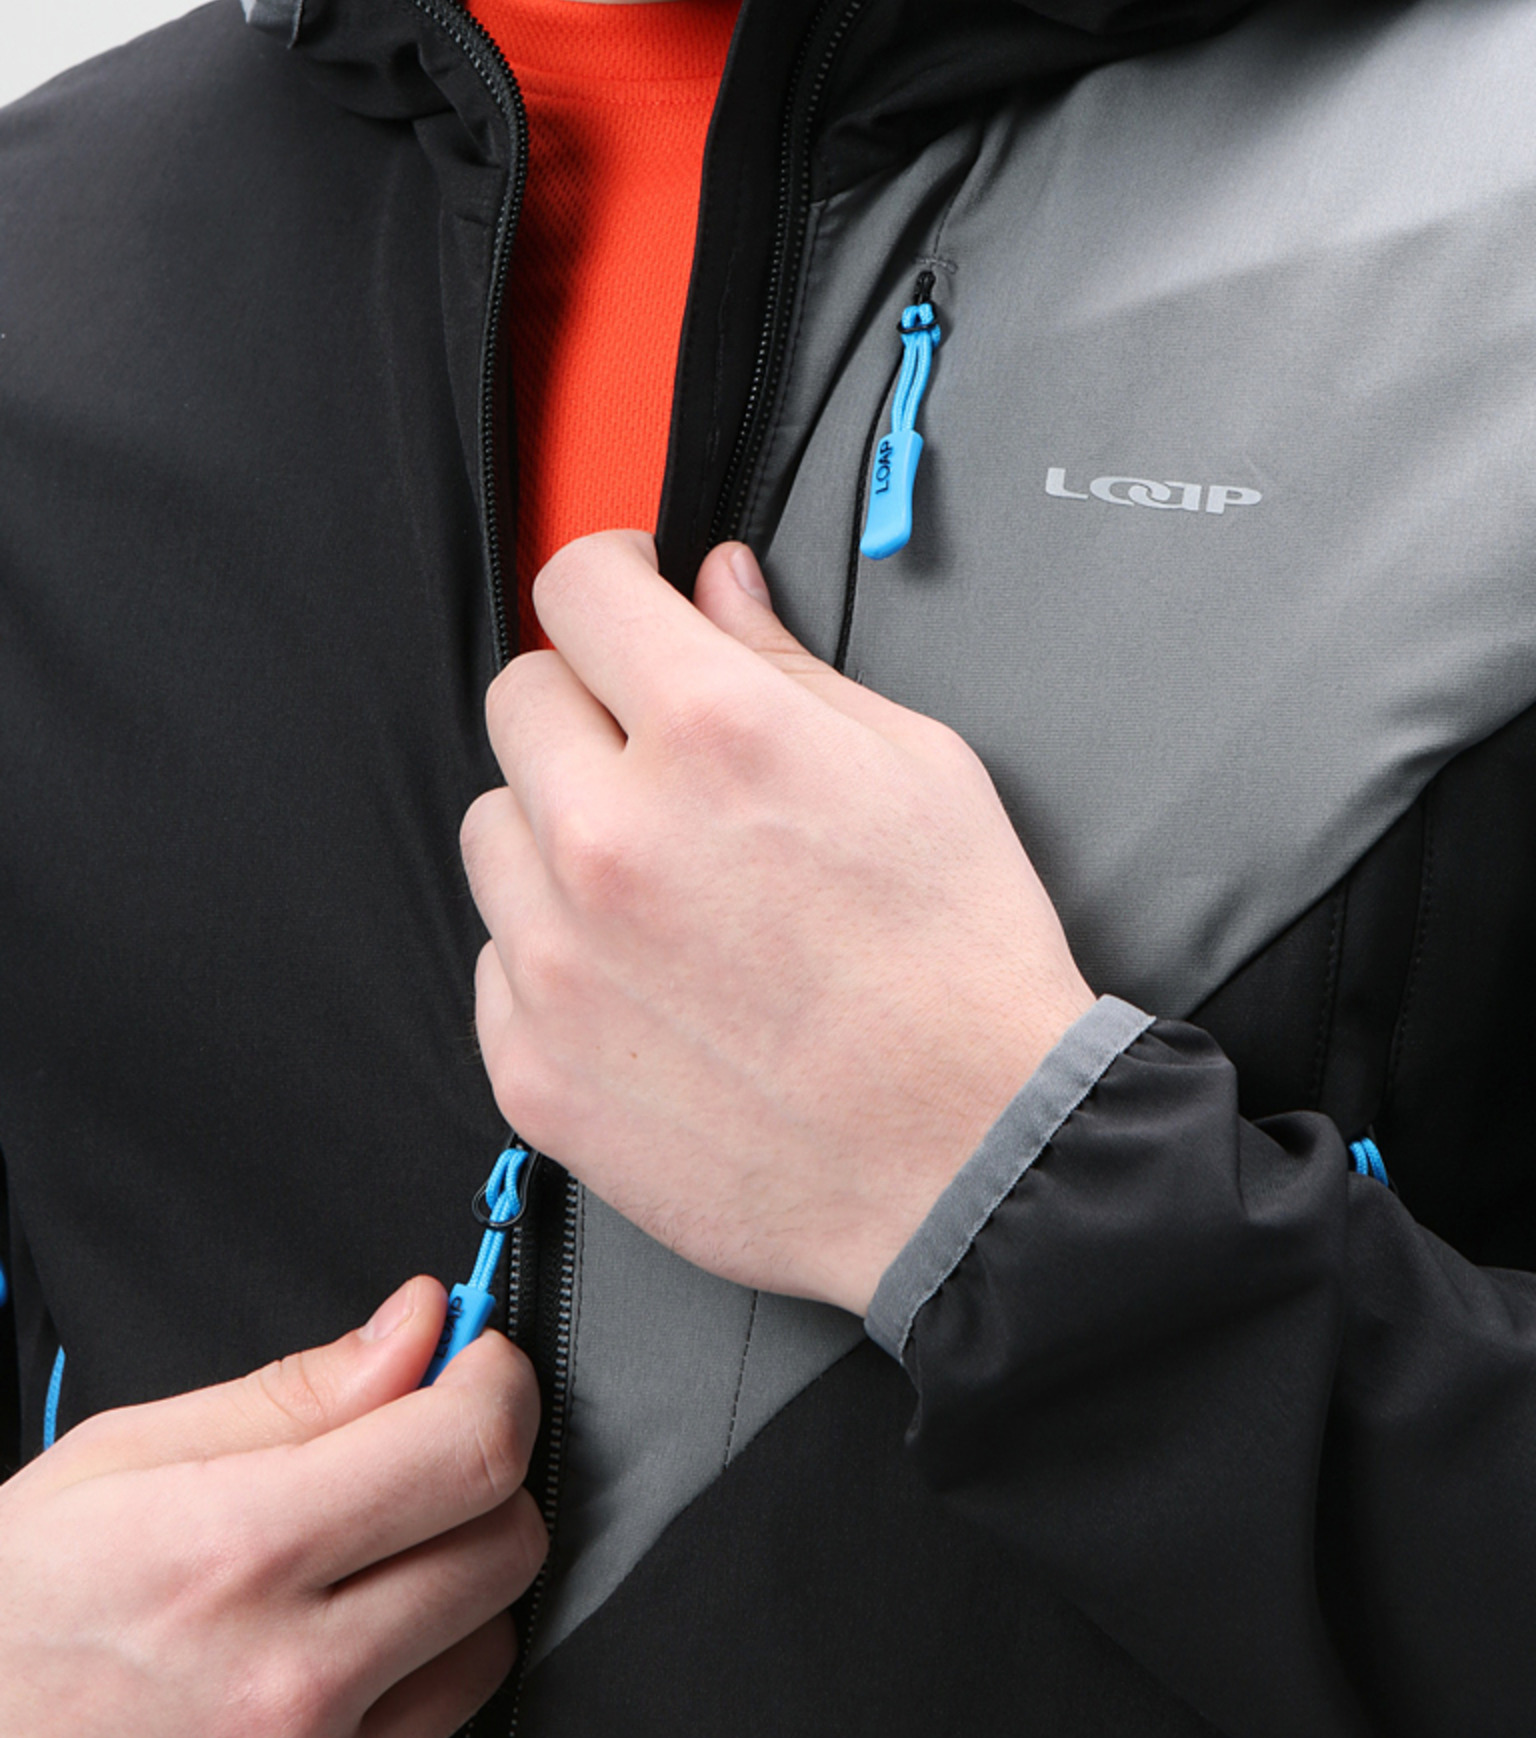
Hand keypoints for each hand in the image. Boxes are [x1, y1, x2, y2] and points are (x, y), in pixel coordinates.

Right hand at [0, 1279, 544, 1737]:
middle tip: (405, 1468)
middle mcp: (290, 1683)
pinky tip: (308, 1681)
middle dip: (477, 1482)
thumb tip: (418, 1327)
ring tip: (339, 1586)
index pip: (470, 1451)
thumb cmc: (9, 1623)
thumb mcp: (117, 1463)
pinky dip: (395, 1703)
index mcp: (238, 1552)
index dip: (494, 1385)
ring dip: (444, 1597)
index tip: (476, 1367)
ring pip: (488, 1648)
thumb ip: (294, 1392)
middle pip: (507, 1545)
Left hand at [462, 530, 1093, 1314]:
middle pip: (519, 700)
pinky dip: (555, 953)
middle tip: (656, 751)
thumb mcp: (918, 766)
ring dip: (557, 831)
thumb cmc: (961, 971)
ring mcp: (559, 960)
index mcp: (714, 737)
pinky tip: (647, 977)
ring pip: (493, 831)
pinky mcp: (534, 1064)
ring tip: (660, 884)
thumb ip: (790, 661)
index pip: (580, 589)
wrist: (969, 1161)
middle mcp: (612, 838)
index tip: (628, 600)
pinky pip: (498, 959)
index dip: (613, 576)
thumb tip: (719, 591)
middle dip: (587, 703)